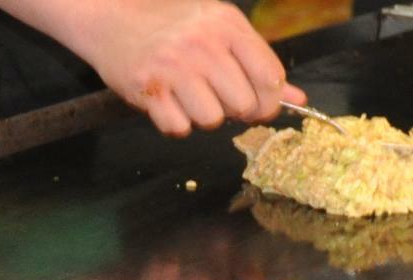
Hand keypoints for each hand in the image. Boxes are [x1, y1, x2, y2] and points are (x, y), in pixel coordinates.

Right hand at [60, 0, 307, 135]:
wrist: (114, 18)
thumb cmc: (171, 25)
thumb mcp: (220, 31)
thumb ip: (257, 63)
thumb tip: (298, 100)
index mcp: (228, 26)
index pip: (269, 76)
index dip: (269, 101)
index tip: (259, 108)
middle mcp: (203, 44)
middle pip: (243, 103)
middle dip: (235, 111)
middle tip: (220, 102)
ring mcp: (174, 67)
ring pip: (211, 119)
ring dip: (204, 118)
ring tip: (191, 101)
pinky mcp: (147, 88)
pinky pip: (177, 128)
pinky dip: (176, 125)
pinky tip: (169, 106)